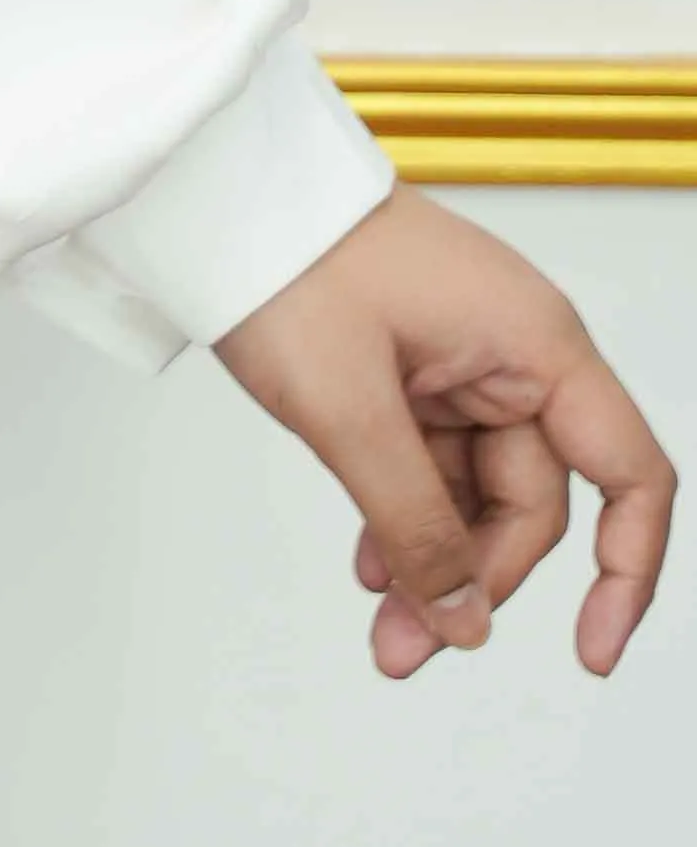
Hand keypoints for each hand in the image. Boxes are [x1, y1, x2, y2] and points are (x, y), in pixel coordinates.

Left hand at [212, 179, 672, 681]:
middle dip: (479, 580)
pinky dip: (405, 517)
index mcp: (537, 346)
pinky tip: (369, 563)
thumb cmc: (288, 262)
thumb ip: (413, 522)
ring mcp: (464, 363)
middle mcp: (517, 355)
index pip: (630, 476)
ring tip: (382, 625)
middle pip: (536, 501)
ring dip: (434, 560)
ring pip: (478, 493)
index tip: (591, 651)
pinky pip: (433, 466)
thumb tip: (461, 617)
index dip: (627, 570)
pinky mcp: (414, 371)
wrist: (216, 195)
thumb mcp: (350, 411)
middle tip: (406, 647)